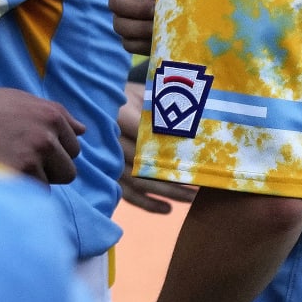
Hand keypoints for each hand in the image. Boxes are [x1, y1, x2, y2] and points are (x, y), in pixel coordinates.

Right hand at [0, 86, 85, 183]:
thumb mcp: (18, 100)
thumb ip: (53, 115)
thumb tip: (83, 131)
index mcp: (51, 114)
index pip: (74, 147)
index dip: (51, 151)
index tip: (26, 146)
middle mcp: (46, 135)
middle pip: (68, 171)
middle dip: (47, 170)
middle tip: (16, 160)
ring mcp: (32, 157)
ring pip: (49, 186)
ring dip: (31, 182)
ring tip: (2, 165)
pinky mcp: (16, 177)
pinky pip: (31, 196)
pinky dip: (17, 191)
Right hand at [111, 0, 160, 55]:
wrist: (194, 6)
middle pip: (115, 3)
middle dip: (138, 8)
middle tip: (158, 10)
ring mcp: (121, 18)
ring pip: (120, 25)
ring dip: (141, 27)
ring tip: (162, 26)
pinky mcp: (129, 38)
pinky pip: (129, 44)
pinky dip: (144, 43)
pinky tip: (160, 38)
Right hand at [116, 98, 193, 214]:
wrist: (99, 100)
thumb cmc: (131, 96)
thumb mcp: (146, 93)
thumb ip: (164, 105)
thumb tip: (195, 122)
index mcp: (119, 115)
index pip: (148, 136)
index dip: (172, 148)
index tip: (198, 158)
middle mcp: (110, 140)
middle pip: (145, 163)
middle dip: (174, 174)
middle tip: (203, 181)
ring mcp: (107, 160)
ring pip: (139, 182)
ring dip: (167, 192)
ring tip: (193, 198)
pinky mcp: (107, 175)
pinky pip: (127, 194)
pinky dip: (147, 203)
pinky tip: (167, 209)